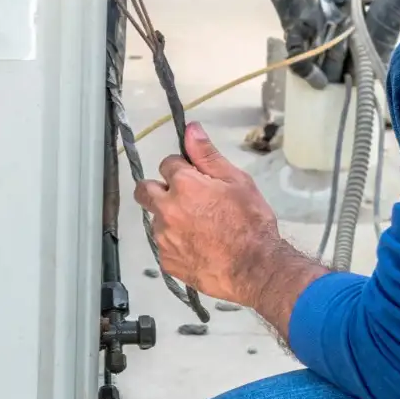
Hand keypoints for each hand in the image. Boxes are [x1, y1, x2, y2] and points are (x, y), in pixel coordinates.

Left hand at [134, 123, 293, 305]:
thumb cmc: (251, 222)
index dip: (182, 168)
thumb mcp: (237, 181)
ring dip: (169, 217)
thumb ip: (207, 155)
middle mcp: (166, 209)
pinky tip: (198, 247)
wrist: (255, 269)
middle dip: (159, 189)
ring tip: (199, 227)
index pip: (167, 163)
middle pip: (144, 190)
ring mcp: (163, 238)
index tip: (197, 178)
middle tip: (185, 198)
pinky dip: (176, 243)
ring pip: (155, 219)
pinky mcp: (166, 261)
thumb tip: (190, 129)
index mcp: (183, 185)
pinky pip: (164, 245)